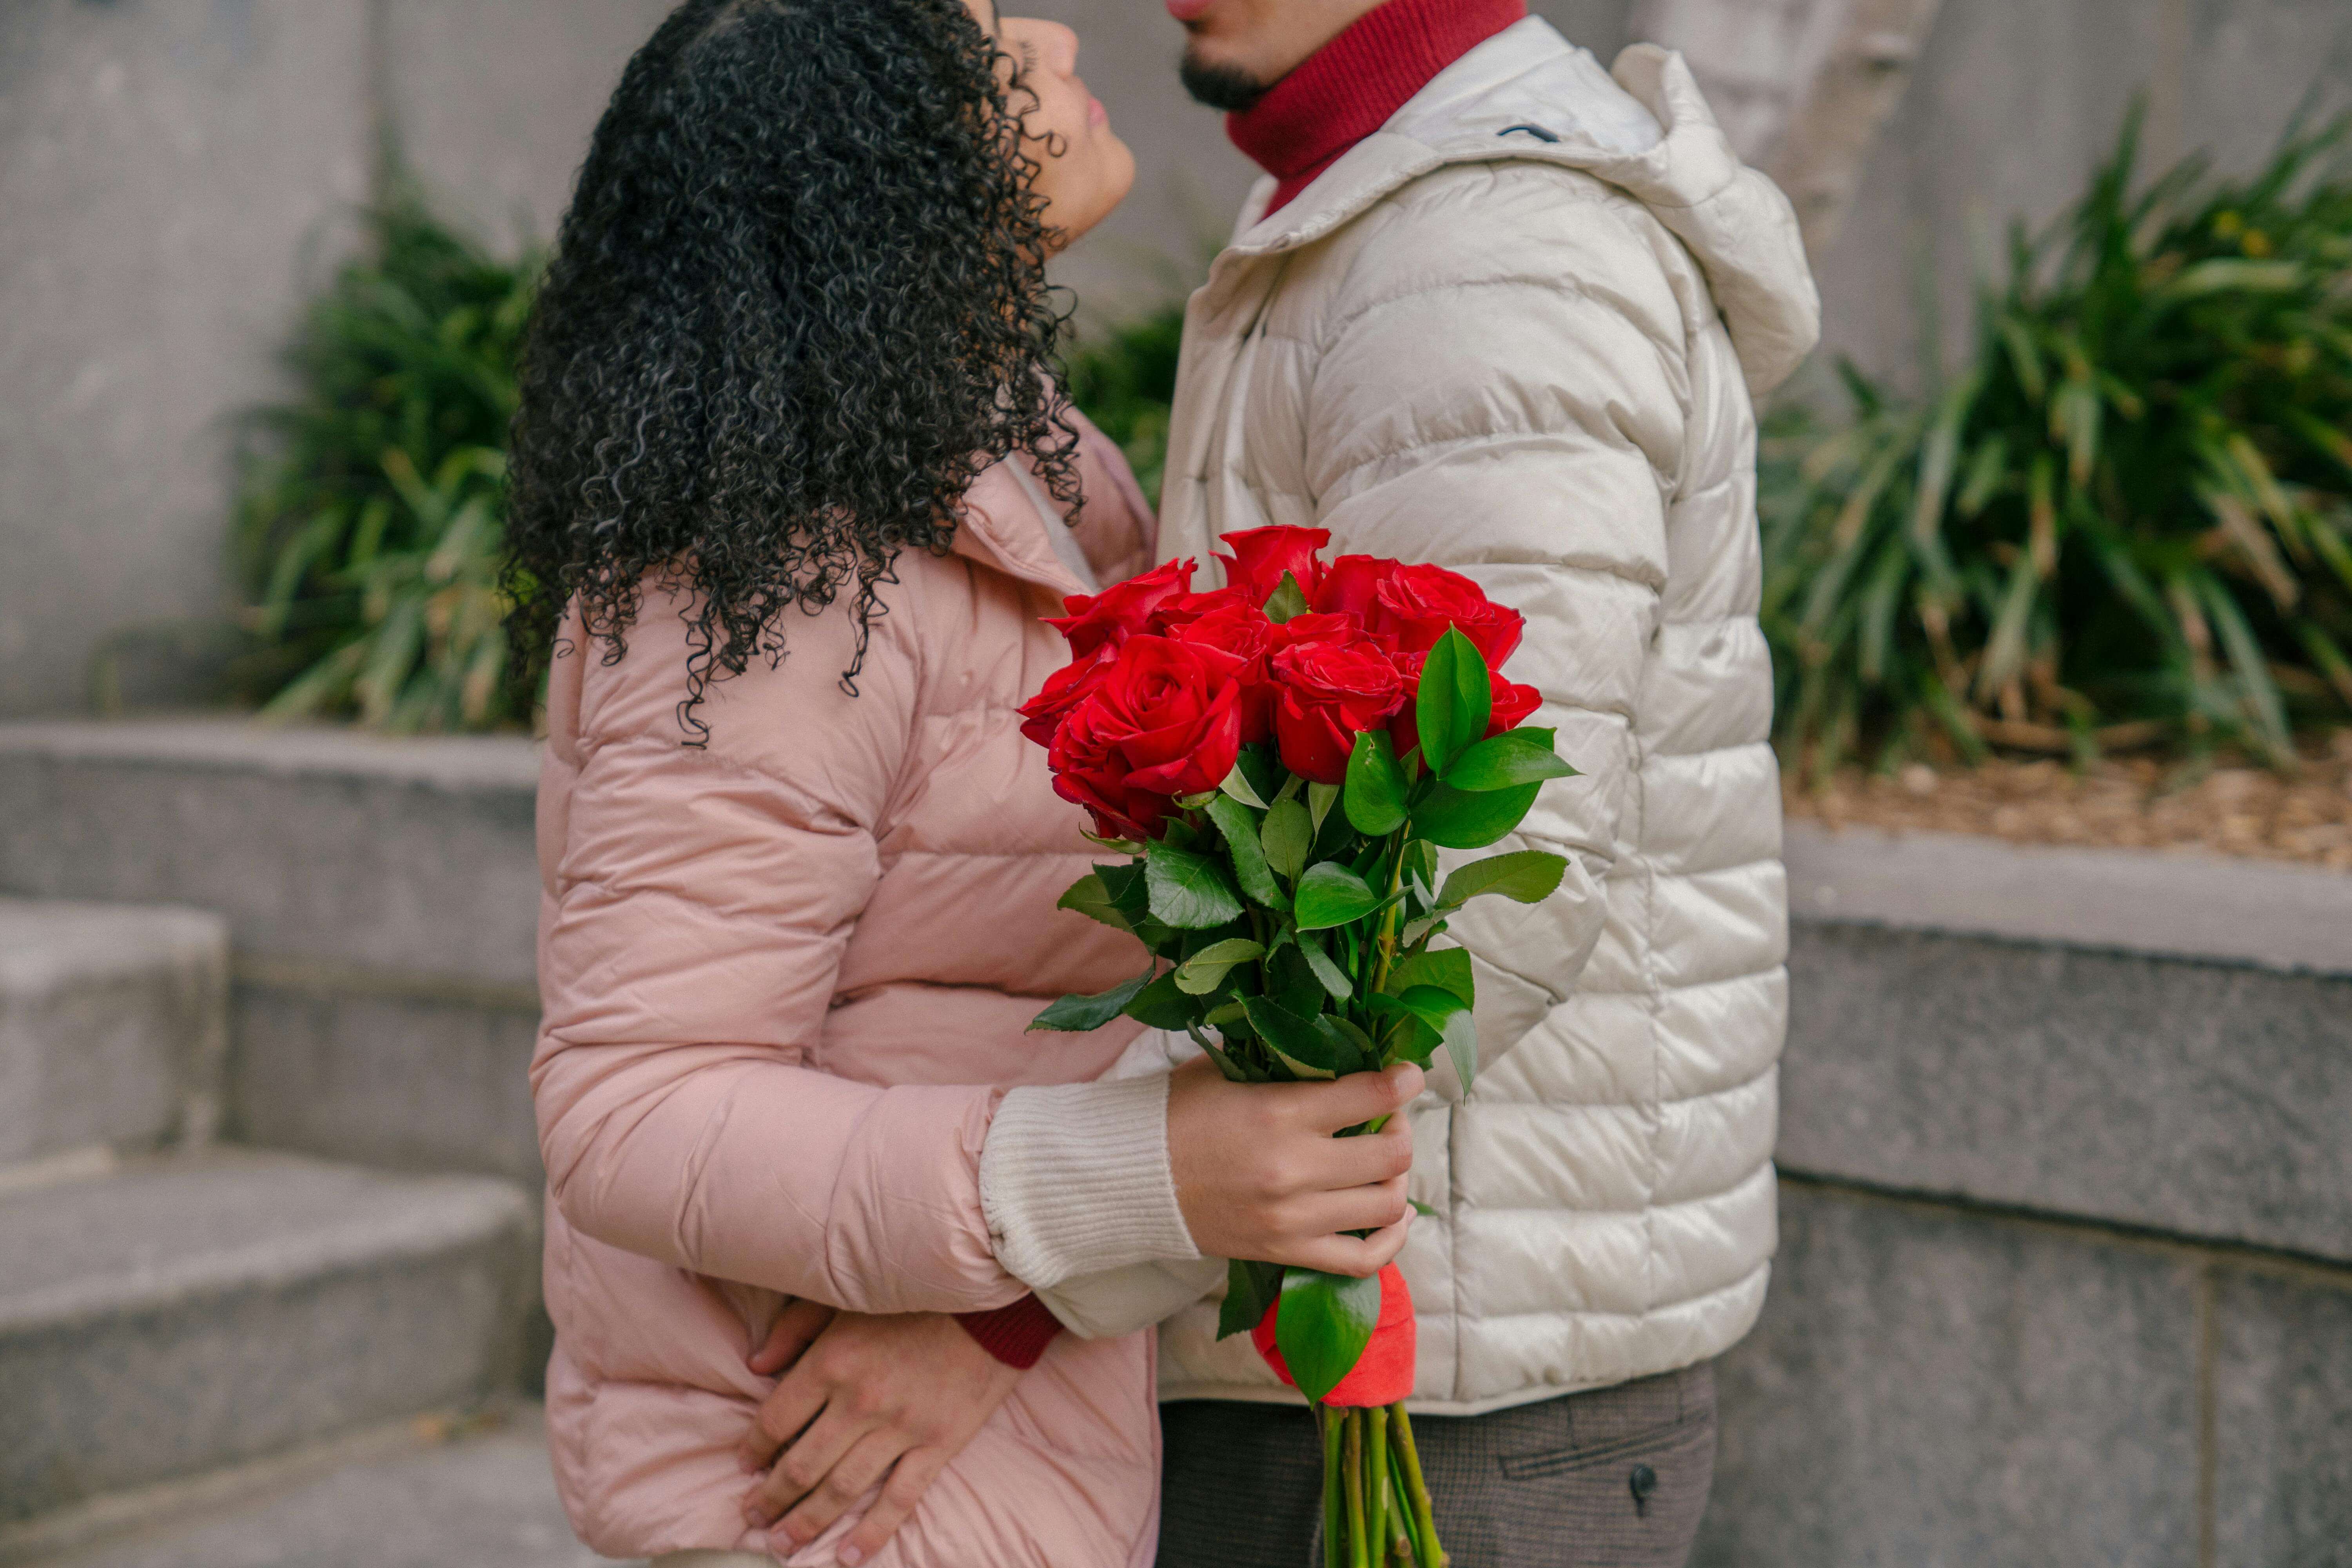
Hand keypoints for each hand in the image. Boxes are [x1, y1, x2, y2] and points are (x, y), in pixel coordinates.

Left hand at [737, 1304, 1020, 1562]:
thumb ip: (795, 1330)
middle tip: (753, 1519)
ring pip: (841, 1489)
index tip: (744, 1466)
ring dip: (807, 1522)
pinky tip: (848, 1556)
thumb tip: (756, 1366)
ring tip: (783, 1545)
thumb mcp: (844, 1300)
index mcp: (832, 1362)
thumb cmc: (913, 1298)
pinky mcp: (937, 1444)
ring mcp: (901, 1428)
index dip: (754, 1448)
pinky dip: (872, 1533)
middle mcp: (859, 1401)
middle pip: (801, 1465)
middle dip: (771, 1499)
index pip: (775, 1420)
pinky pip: (899, 1499)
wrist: (990, 1304)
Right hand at [1166, 1057, 1420, 1275]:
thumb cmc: (1177, 1114)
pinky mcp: (1285, 1252)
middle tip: (1386, 1118)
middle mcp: (1294, 1169)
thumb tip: (1335, 1043)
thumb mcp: (1227, 1071)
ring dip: (1396, 1179)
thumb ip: (1282, 1060)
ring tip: (1382, 1162)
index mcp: (1280, 1113)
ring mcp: (1293, 1218)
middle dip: (1399, 1128)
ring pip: (1385, 1205)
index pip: (1371, 1095)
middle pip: (1391, 1153)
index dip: (1404, 1081)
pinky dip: (1391, 1239)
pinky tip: (1395, 1216)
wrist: (1129, 1180)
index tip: (1408, 1075)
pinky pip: (1363, 1260)